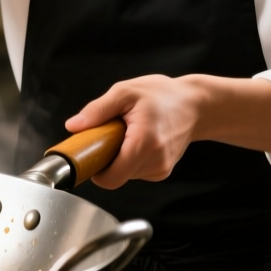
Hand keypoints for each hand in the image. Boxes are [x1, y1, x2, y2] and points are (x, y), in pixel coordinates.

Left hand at [65, 75, 203, 188]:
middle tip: (111, 136)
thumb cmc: (162, 95)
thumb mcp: (126, 92)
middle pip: (117, 176)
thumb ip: (98, 110)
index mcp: (144, 143)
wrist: (196, 105)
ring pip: (126, 174)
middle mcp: (156, 161)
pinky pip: (137, 171)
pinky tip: (140, 140)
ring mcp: (161, 168)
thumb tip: (74, 126)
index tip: (91, 154)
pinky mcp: (163, 171)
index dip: (95, 170)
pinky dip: (132, 159)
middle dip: (107, 159)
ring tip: (129, 134)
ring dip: (120, 158)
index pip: (111, 178)